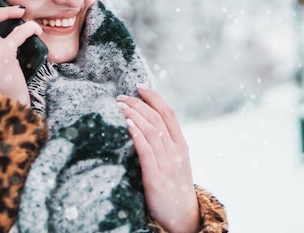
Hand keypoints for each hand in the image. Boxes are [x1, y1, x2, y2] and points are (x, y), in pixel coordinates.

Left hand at [117, 85, 199, 232]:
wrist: (183, 218)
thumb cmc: (174, 188)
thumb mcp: (175, 162)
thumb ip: (164, 145)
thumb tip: (143, 124)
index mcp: (181, 145)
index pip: (169, 113)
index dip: (154, 97)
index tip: (139, 86)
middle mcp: (176, 151)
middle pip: (157, 118)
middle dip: (138, 103)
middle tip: (121, 96)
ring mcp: (168, 163)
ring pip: (151, 130)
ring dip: (134, 114)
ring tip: (120, 105)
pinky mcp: (156, 177)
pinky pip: (146, 150)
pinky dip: (137, 134)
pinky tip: (128, 124)